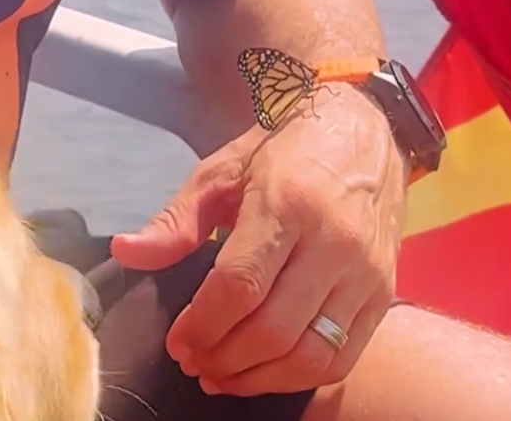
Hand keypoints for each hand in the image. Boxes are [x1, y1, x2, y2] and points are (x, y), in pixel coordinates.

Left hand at [110, 85, 406, 395]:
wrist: (366, 130)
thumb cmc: (285, 148)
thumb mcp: (224, 169)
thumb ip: (177, 219)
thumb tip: (126, 252)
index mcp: (287, 202)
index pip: (240, 286)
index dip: (202, 325)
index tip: (177, 341)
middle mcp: (333, 241)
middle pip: (272, 329)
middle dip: (223, 357)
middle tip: (194, 361)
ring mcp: (365, 271)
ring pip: (309, 355)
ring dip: (258, 378)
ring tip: (222, 374)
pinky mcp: (385, 293)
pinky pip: (342, 358)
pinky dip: (299, 378)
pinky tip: (266, 371)